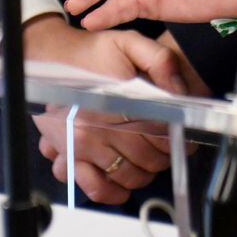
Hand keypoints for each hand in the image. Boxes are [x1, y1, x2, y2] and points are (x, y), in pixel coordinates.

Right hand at [26, 18, 204, 203]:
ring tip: (150, 162)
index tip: (183, 136)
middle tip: (169, 149)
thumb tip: (177, 88)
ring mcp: (80, 146)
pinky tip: (124, 186)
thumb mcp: (128, 43)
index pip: (157, 131)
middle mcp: (93, 128)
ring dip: (144, 173)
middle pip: (145, 157)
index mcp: (110, 102)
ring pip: (127, 175)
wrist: (53, 59)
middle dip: (164, 156)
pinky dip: (113, 192)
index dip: (176, 137)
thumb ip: (157, 59)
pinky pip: (95, 187)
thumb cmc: (92, 53)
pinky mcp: (69, 157)